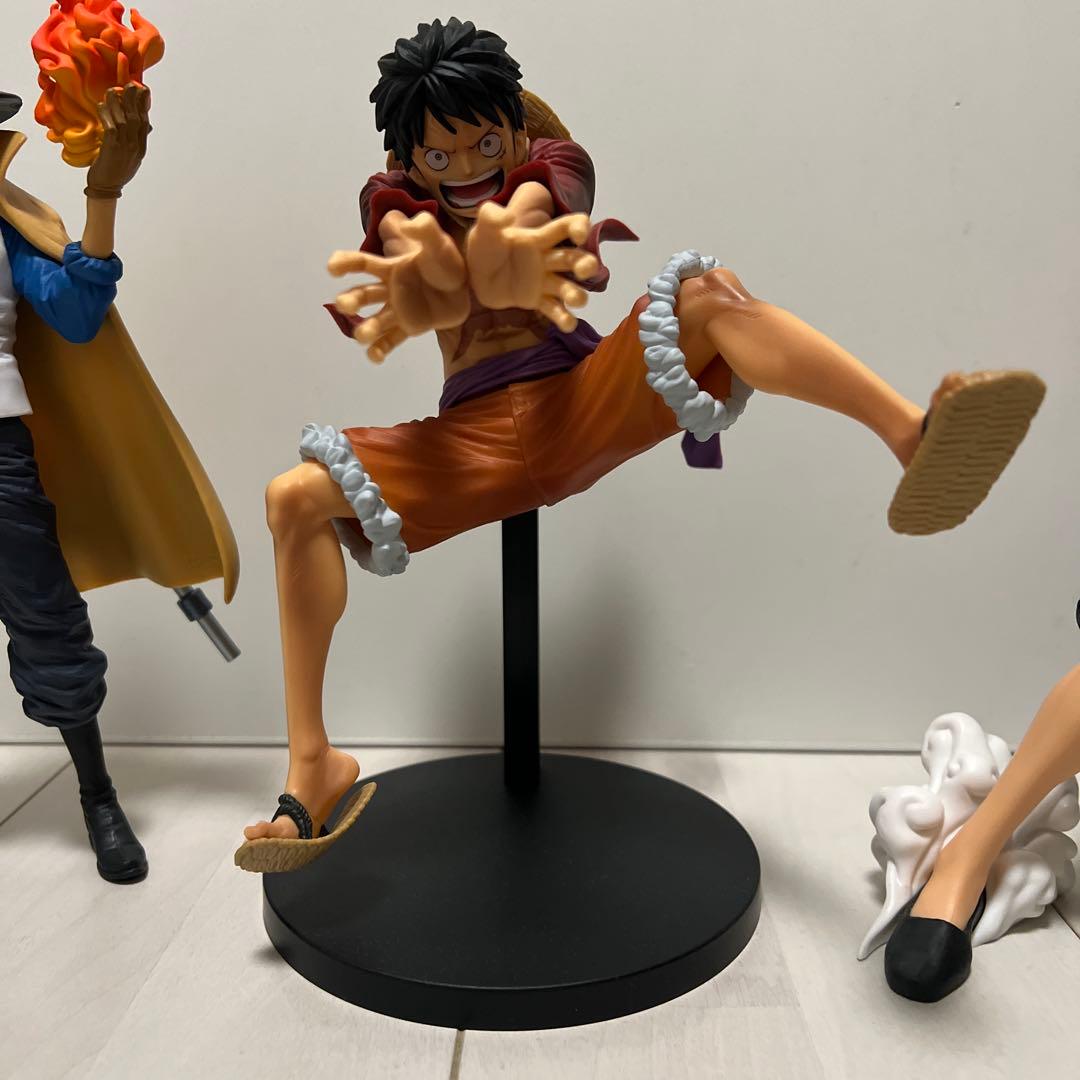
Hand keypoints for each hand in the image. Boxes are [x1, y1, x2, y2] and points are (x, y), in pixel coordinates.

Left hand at [85, 83, 150, 198]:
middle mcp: (135, 146)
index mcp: (141, 146)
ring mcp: (125, 147)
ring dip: (117, 103)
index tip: (142, 88)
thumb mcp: (132, 156)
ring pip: (124, 120)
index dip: (143, 104)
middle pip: (136, 117)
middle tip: (129, 83)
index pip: (144, 121)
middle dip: (133, 99)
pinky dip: (107, 115)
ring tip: (112, 90)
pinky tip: (101, 106)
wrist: (107, 187)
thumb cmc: (117, 170)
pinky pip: (111, 127)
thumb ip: (137, 139)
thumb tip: (146, 125)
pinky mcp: (112, 148)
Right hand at [328, 212, 469, 362]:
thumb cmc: (446, 261)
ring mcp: (397, 310)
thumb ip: (425, 230)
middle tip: (344, 305)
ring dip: (365, 329)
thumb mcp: (438, 243)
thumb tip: (409, 222)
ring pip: (375, 321)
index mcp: (391, 267)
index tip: (332, 268)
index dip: (344, 263)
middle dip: (350, 300)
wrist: (465, 287)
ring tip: (363, 336)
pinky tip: (374, 357)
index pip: (362, 263)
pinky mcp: (408, 328)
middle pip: (363, 295)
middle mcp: (388, 290)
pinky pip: (391, 341)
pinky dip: (380, 350)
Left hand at [465, 200, 597, 331]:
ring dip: (577, 294)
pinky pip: (555, 310)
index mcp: (538, 238)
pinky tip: (567, 325)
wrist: (473, 274)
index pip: (567, 226)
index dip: (579, 227)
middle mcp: (547, 259)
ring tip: (575, 301)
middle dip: (587, 264)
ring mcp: (544, 282)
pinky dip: (564, 319)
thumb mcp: (483, 227)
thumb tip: (507, 217)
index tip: (579, 236)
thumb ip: (490, 217)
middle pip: (576, 259)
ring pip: (569, 288)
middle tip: (583, 271)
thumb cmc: (485, 246)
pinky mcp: (537, 301)